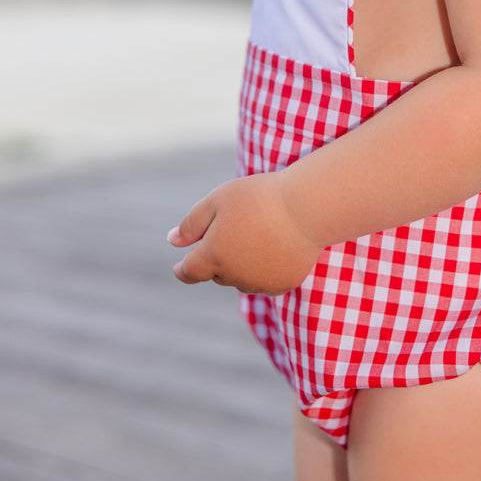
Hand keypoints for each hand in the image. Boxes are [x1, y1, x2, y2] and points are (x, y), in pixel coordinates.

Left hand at [167, 171, 322, 294]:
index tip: (179, 269)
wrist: (307, 207)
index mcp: (213, 256)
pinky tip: (275, 248)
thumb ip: (192, 223)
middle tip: (233, 231)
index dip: (182, 270)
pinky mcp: (284, 284)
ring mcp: (261, 283)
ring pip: (242, 279)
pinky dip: (264, 270)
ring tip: (258, 236)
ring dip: (241, 266)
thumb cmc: (259, 197)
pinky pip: (266, 282)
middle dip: (217, 259)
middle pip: (217, 274)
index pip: (189, 271)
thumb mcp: (218, 199)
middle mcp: (234, 276)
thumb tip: (172, 242)